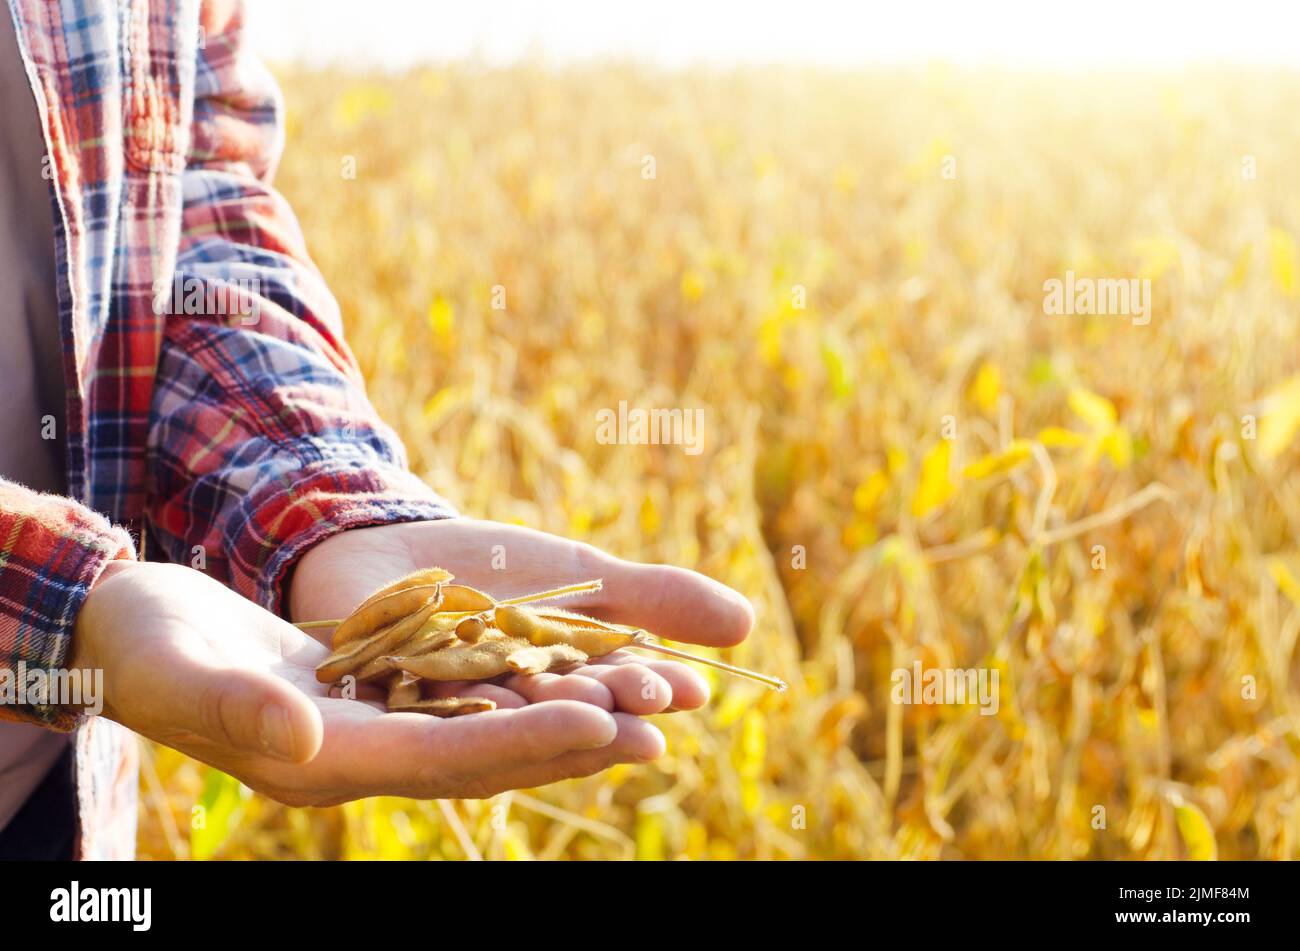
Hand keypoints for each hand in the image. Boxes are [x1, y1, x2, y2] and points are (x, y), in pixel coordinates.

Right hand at [72, 560, 675, 805]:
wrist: (131, 635)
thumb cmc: (141, 649)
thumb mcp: (178, 669)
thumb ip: (237, 706)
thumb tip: (303, 736)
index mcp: (321, 762)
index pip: (441, 761)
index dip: (522, 743)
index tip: (599, 723)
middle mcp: (361, 755)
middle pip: (485, 754)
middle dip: (569, 741)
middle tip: (656, 729)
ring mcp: (374, 728)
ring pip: (488, 728)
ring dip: (561, 717)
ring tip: (642, 707)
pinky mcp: (379, 695)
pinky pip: (467, 696)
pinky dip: (523, 686)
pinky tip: (575, 670)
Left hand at [289, 517, 754, 723]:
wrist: (392, 547)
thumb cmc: (498, 570)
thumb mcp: (584, 576)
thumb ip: (656, 599)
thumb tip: (747, 623)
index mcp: (565, 686)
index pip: (618, 694)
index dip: (650, 692)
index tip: (687, 689)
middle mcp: (514, 710)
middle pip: (566, 713)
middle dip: (607, 712)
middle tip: (646, 713)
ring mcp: (452, 708)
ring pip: (505, 714)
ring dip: (547, 715)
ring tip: (587, 706)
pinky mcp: (392, 696)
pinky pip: (427, 697)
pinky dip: (463, 696)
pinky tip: (497, 695)